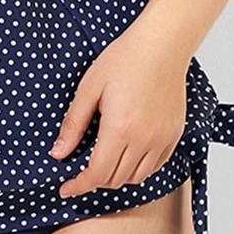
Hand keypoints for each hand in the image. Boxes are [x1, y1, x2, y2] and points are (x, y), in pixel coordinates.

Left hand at [49, 19, 188, 198]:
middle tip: (80, 171)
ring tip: (102, 161)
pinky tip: (126, 153)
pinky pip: (155, 165)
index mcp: (120, 128)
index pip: (97, 174)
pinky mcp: (174, 134)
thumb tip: (58, 153)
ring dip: (117, 176)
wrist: (162, 44)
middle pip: (116, 179)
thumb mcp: (89, 88)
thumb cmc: (124, 59)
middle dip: (95, 180)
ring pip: (137, 177)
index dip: (79, 185)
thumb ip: (73, 124)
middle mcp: (144, 139)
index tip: (66, 189)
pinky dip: (138, 168)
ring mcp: (162, 138)